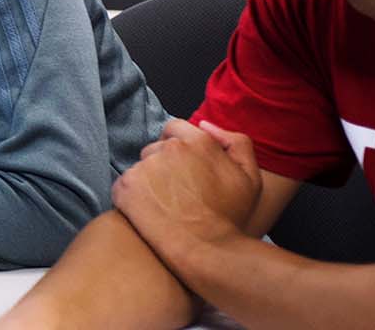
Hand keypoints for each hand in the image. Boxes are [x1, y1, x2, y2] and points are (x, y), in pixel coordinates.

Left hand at [114, 119, 261, 250]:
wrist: (205, 250)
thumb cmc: (229, 218)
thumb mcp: (250, 176)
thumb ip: (236, 143)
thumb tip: (206, 125)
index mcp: (199, 142)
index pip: (175, 128)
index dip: (178, 148)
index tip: (183, 169)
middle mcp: (169, 149)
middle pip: (156, 148)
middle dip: (163, 164)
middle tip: (177, 192)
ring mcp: (144, 167)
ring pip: (141, 167)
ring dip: (148, 181)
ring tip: (165, 205)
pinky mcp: (125, 186)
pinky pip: (124, 185)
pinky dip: (132, 197)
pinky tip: (149, 213)